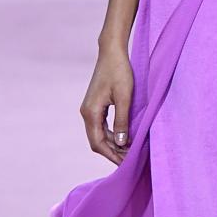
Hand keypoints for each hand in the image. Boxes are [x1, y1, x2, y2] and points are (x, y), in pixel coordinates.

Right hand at [80, 44, 134, 165]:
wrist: (112, 52)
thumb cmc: (119, 71)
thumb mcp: (125, 97)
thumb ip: (122, 121)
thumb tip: (121, 142)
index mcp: (91, 112)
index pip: (97, 143)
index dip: (111, 155)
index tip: (125, 164)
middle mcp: (86, 112)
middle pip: (97, 142)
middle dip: (112, 152)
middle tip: (130, 161)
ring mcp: (89, 109)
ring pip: (99, 135)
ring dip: (113, 144)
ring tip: (129, 152)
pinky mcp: (95, 105)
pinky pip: (101, 126)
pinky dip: (112, 135)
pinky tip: (124, 138)